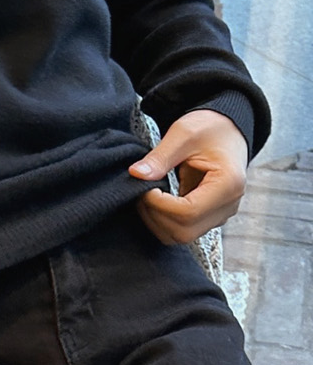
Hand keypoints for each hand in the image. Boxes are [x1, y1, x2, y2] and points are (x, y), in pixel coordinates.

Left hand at [127, 110, 248, 244]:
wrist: (227, 131)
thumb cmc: (209, 128)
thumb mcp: (183, 133)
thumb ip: (160, 156)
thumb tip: (136, 174)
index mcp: (228, 184)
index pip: (188, 212)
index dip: (159, 205)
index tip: (145, 188)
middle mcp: (228, 206)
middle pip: (184, 231)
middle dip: (155, 215)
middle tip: (142, 192)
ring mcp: (220, 215)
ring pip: (181, 236)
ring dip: (157, 221)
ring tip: (148, 196)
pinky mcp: (210, 218)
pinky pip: (183, 231)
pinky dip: (163, 221)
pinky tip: (156, 200)